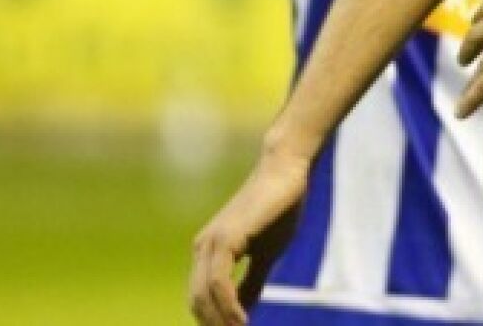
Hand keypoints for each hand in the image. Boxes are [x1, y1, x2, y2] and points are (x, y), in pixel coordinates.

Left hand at [189, 147, 310, 325]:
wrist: (285, 171)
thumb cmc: (280, 208)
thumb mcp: (266, 253)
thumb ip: (252, 281)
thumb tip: (244, 310)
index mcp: (209, 251)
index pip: (201, 296)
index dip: (215, 320)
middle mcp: (203, 248)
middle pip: (197, 301)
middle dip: (215, 325)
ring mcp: (211, 243)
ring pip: (204, 295)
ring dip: (220, 321)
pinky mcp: (225, 239)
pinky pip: (218, 282)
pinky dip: (228, 305)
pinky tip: (242, 320)